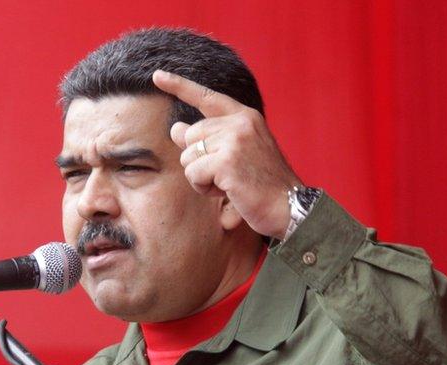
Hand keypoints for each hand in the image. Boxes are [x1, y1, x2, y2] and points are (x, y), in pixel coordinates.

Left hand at [152, 70, 301, 239]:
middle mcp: (240, 122)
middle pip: (191, 136)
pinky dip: (204, 188)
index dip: (179, 86)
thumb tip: (175, 128)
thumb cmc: (262, 184)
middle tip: (225, 175)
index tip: (157, 76)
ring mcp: (234, 140)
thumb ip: (207, 140)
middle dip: (199, 161)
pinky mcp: (226, 161)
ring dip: (201, 177)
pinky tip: (227, 191)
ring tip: (228, 183)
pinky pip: (193, 174)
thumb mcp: (235, 155)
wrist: (289, 206)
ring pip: (189, 157)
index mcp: (245, 116)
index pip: (206, 97)